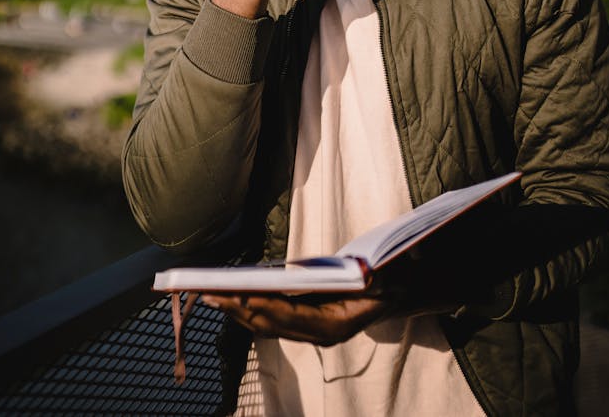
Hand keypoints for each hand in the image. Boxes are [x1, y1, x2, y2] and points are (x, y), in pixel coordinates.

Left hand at [200, 291, 389, 345]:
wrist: (402, 291)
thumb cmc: (396, 279)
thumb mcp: (394, 277)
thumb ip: (382, 278)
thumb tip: (371, 273)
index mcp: (336, 326)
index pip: (290, 317)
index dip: (262, 305)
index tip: (235, 294)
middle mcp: (321, 334)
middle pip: (271, 323)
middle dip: (238, 308)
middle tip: (206, 292)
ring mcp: (313, 331)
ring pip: (267, 324)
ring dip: (237, 309)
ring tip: (208, 293)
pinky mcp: (307, 322)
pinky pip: (272, 317)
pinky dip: (250, 306)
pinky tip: (232, 294)